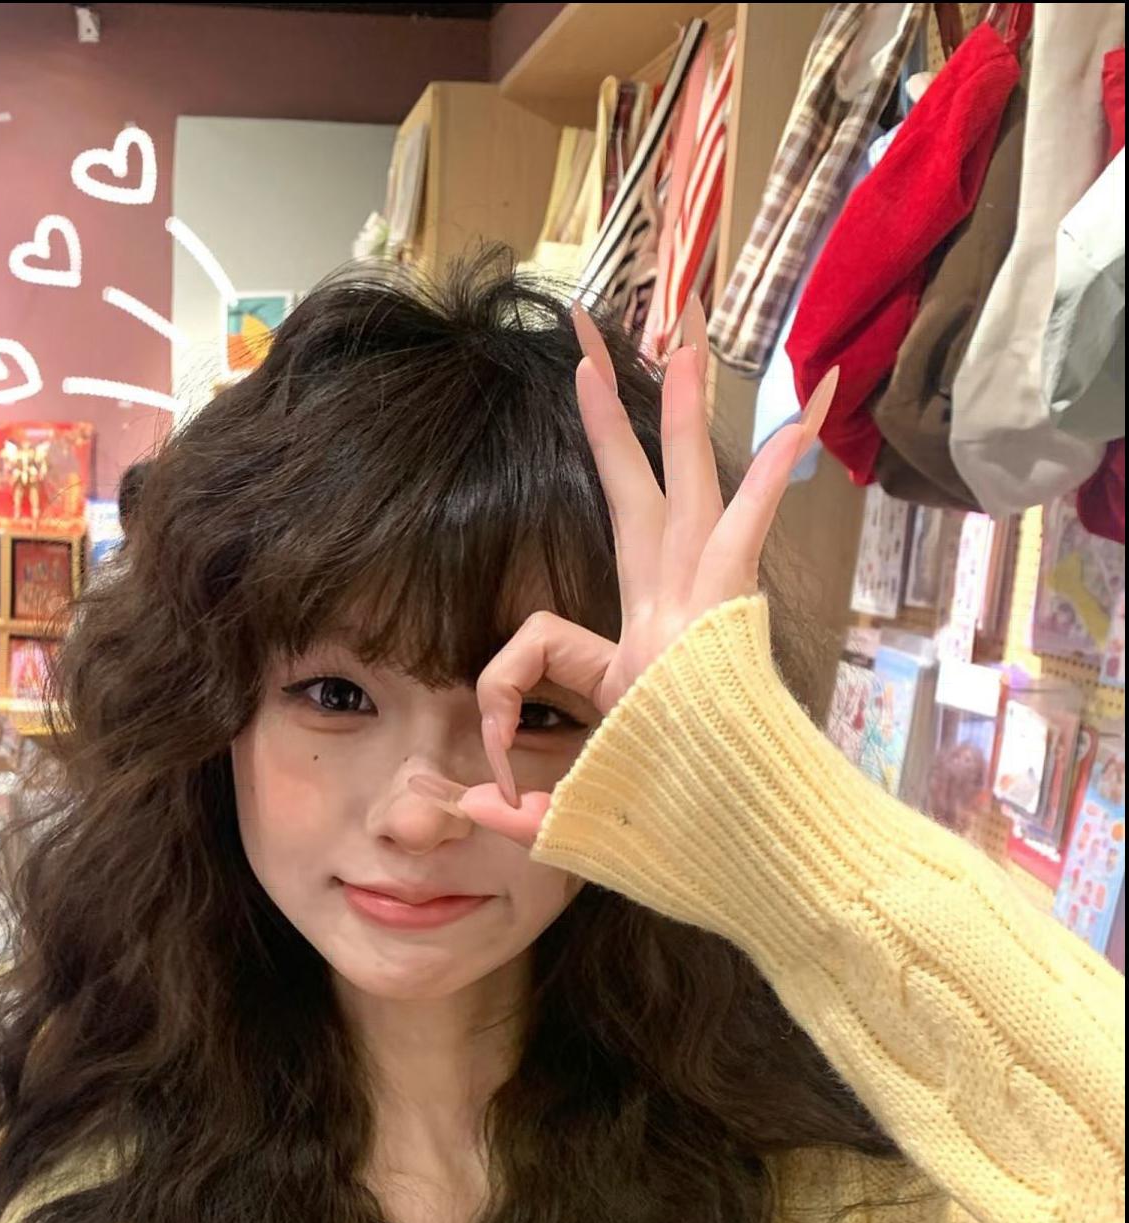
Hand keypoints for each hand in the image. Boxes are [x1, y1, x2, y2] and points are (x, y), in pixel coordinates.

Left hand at [408, 297, 838, 846]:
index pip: (535, 641)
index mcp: (632, 660)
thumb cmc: (677, 841)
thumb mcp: (576, 819)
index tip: (495, 767)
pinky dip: (766, 486)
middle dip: (614, 422)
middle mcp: (669, 620)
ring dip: (682, 414)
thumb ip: (518, 812)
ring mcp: (703, 615)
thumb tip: (460, 806)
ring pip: (690, 492)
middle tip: (589, 345)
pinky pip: (745, 541)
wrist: (748, 857)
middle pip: (638, 499)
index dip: (499, 699)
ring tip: (682, 330)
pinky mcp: (729, 625)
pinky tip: (797, 423)